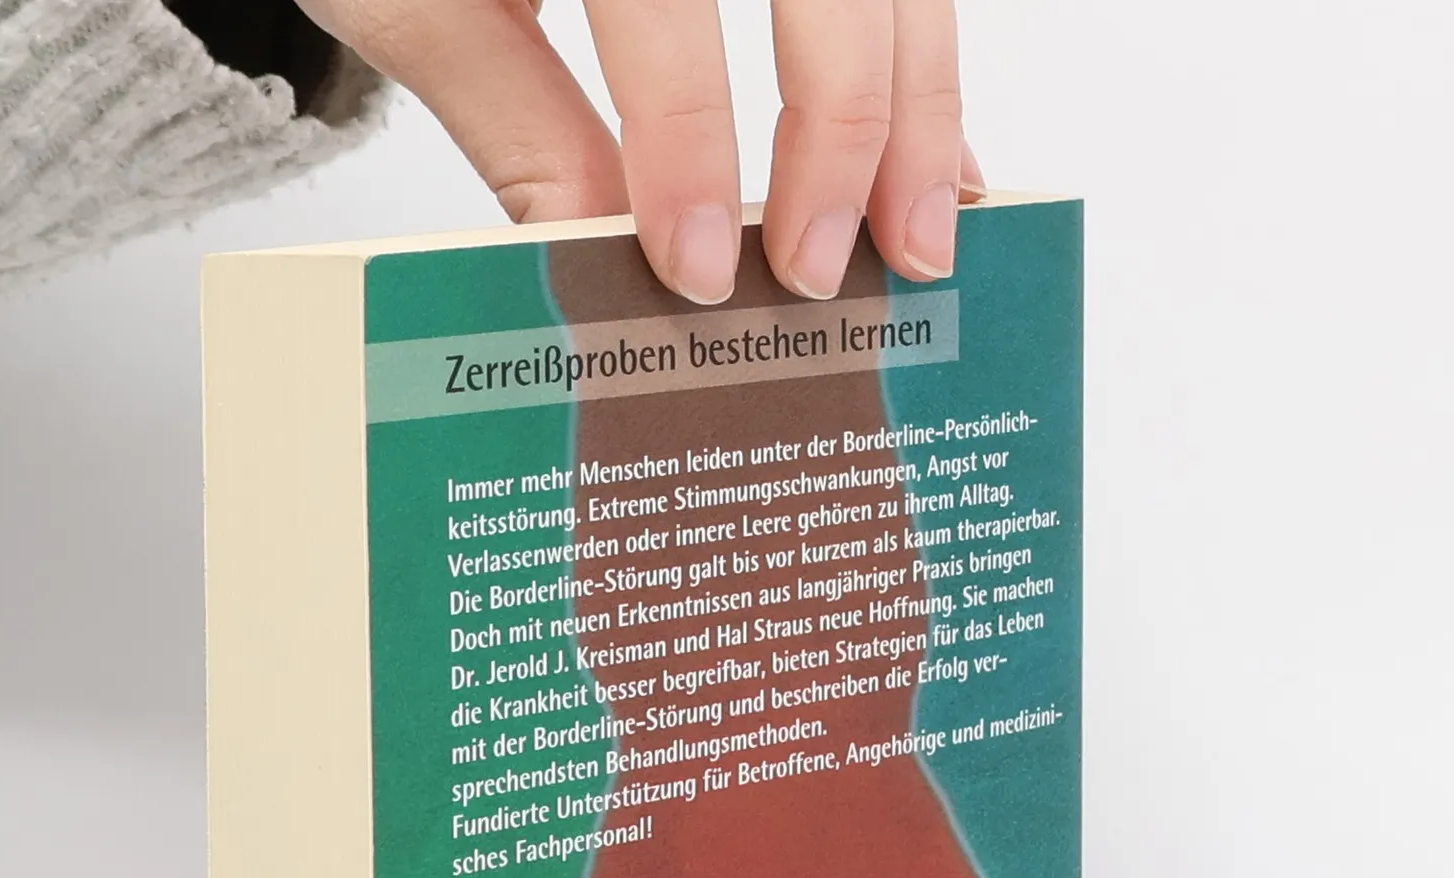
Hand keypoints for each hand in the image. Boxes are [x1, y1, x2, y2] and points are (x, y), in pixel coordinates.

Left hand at [299, 0, 984, 304]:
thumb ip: (519, 125)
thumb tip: (612, 275)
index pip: (666, 1)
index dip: (689, 143)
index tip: (697, 271)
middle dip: (844, 127)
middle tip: (820, 271)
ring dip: (923, 104)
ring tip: (922, 240)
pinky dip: (923, 59)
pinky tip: (935, 157)